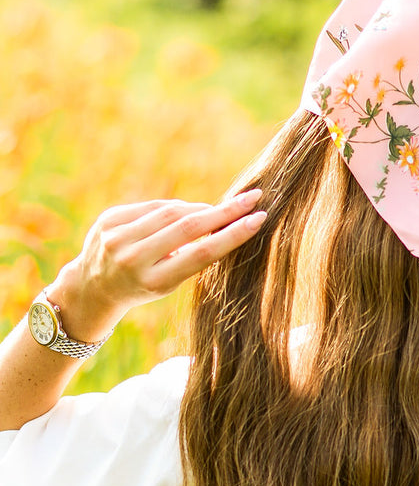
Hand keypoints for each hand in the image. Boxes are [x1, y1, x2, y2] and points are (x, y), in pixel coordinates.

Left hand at [46, 192, 265, 340]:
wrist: (93, 286)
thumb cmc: (143, 286)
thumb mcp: (167, 283)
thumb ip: (190, 256)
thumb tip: (220, 218)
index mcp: (153, 282)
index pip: (201, 254)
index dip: (232, 234)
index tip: (258, 219)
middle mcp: (133, 259)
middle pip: (188, 227)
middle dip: (225, 211)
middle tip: (252, 198)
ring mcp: (117, 237)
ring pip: (171, 211)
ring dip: (200, 208)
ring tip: (219, 210)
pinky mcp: (108, 220)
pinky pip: (152, 207)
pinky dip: (174, 208)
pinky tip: (186, 211)